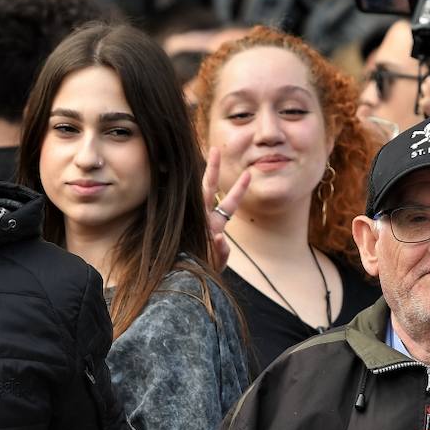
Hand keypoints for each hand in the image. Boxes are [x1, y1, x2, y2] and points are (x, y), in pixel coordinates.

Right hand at [202, 147, 250, 271]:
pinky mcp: (193, 227)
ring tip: (212, 150)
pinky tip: (212, 239)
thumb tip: (220, 238)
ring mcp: (198, 220)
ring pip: (205, 191)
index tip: (248, 174)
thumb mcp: (215, 264)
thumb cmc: (197, 273)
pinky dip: (213, 235)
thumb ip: (222, 253)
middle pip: (210, 188)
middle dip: (214, 168)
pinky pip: (205, 221)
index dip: (238, 189)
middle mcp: (204, 219)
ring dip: (211, 170)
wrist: (181, 280)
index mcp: (211, 226)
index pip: (227, 203)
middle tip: (215, 149)